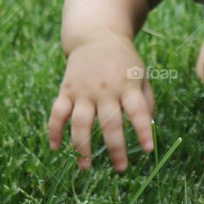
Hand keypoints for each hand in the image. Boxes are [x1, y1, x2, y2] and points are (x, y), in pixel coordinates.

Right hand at [47, 36, 155, 171]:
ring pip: (80, 123)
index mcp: (127, 84)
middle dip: (116, 148)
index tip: (149, 150)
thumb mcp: (141, 73)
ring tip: (86, 167)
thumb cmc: (124, 60)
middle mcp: (105, 89)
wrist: (97, 35)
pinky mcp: (66, 90)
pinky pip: (57, 113)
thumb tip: (149, 126)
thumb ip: (146, 99)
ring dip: (82, 147)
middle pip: (110, 123)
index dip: (143, 130)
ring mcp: (83, 90)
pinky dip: (54, 131)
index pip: (138, 111)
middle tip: (121, 168)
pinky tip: (56, 148)